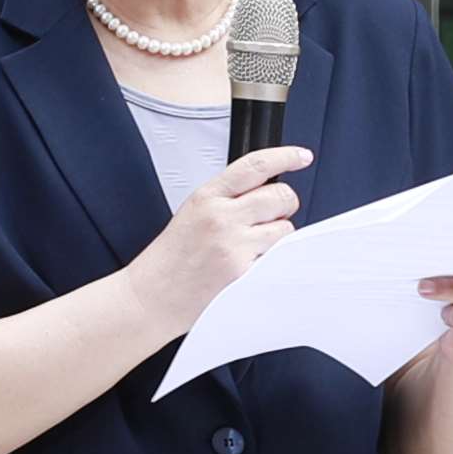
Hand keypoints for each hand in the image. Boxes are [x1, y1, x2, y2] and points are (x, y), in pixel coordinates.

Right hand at [133, 144, 314, 325]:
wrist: (151, 297)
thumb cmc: (170, 260)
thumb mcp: (191, 214)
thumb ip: (226, 199)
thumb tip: (264, 190)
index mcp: (207, 197)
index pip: (255, 166)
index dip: (285, 156)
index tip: (301, 156)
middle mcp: (222, 217)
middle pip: (281, 195)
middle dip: (285, 204)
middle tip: (274, 215)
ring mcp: (234, 245)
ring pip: (285, 228)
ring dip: (277, 236)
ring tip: (252, 246)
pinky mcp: (244, 272)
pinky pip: (276, 258)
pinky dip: (269, 261)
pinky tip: (246, 266)